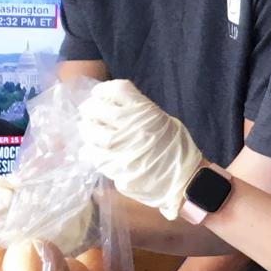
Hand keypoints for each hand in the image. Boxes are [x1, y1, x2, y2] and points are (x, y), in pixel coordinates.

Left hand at [80, 79, 203, 218]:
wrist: (184, 180)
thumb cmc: (177, 148)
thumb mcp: (163, 121)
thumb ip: (140, 113)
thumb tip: (114, 107)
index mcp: (146, 112)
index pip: (117, 90)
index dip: (104, 90)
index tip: (99, 94)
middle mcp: (132, 127)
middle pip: (99, 110)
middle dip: (90, 108)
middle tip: (88, 111)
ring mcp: (123, 149)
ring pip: (93, 134)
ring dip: (86, 130)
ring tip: (87, 129)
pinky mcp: (117, 168)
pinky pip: (95, 156)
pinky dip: (89, 151)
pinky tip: (91, 150)